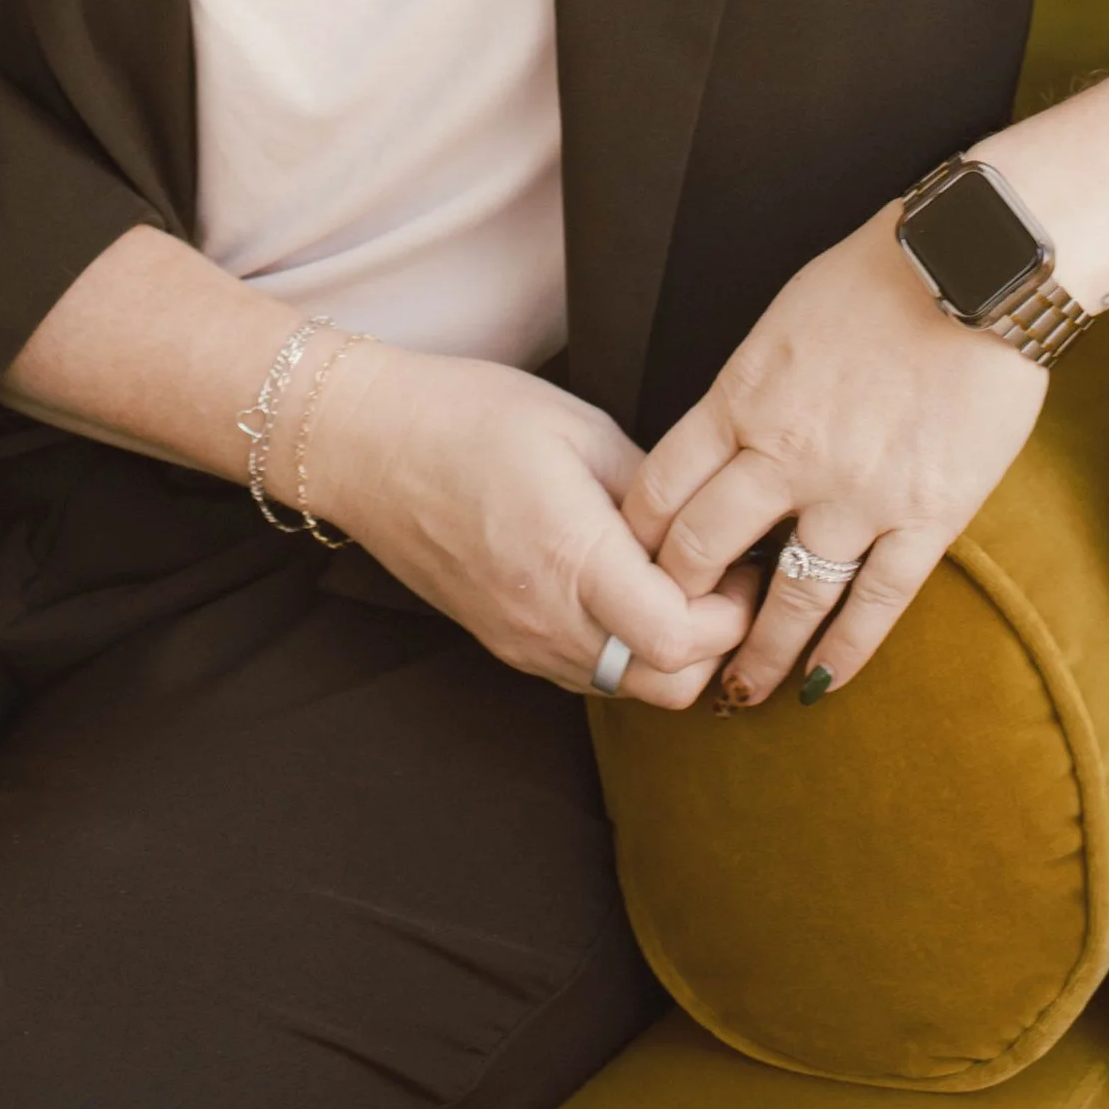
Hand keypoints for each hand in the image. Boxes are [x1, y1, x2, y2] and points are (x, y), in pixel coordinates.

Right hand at [308, 342, 756, 709]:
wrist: (366, 446)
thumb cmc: (465, 417)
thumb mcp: (578, 427)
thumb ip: (650, 489)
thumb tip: (702, 525)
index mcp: (571, 559)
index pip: (681, 638)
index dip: (731, 609)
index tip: (741, 560)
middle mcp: (547, 620)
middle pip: (670, 687)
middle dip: (717, 643)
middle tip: (725, 578)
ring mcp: (522, 642)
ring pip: (631, 691)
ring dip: (673, 654)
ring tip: (679, 582)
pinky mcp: (506, 643)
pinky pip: (590, 676)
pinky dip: (627, 653)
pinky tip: (628, 593)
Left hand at [624, 204, 1048, 705]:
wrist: (975, 266)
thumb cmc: (879, 274)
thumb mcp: (784, 319)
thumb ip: (752, 386)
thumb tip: (728, 435)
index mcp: (743, 396)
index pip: (663, 486)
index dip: (640, 538)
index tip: (632, 567)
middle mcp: (787, 453)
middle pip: (706, 549)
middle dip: (679, 603)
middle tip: (671, 636)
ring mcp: (857, 493)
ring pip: (788, 596)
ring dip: (758, 653)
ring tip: (739, 692)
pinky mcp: (926, 515)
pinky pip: (877, 602)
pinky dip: (846, 652)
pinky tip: (824, 684)